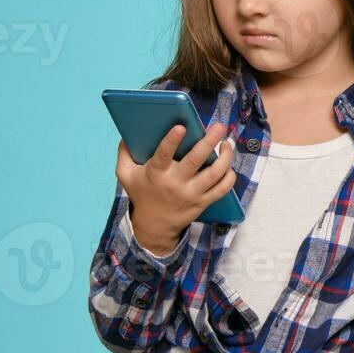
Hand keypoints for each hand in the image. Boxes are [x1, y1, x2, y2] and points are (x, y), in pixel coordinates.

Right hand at [115, 123, 235, 257]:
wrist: (154, 225)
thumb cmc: (141, 193)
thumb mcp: (126, 175)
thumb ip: (124, 154)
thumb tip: (127, 135)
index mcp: (156, 173)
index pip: (164, 155)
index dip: (172, 141)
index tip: (181, 127)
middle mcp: (175, 183)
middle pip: (195, 160)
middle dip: (209, 142)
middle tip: (219, 127)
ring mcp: (191, 193)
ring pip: (214, 174)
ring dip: (225, 157)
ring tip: (227, 144)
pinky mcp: (203, 202)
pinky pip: (222, 189)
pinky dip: (229, 177)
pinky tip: (229, 165)